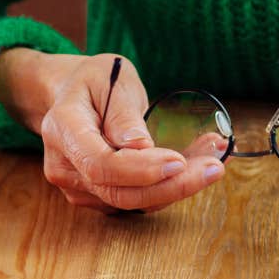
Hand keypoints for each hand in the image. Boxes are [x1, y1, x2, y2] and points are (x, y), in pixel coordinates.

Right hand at [1, 50, 224, 212]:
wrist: (73, 94)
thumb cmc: (95, 80)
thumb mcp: (112, 78)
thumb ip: (123, 114)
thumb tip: (141, 147)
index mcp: (63, 129)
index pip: (100, 164)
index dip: (141, 170)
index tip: (179, 162)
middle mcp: (64, 165)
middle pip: (118, 193)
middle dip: (171, 186)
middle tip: (214, 167)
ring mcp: (77, 185)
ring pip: (132, 201)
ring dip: (178, 186)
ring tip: (213, 158)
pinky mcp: (96, 195)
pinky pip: (136, 198)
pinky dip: (169, 185)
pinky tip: (197, 164)